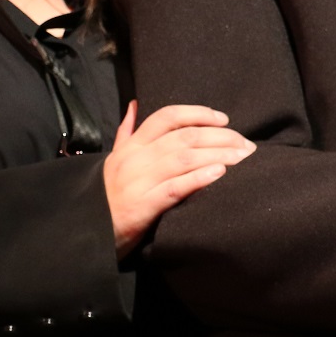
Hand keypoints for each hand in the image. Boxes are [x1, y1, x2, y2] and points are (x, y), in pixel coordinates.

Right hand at [102, 102, 255, 257]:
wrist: (89, 232)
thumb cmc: (109, 195)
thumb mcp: (114, 160)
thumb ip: (126, 132)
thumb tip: (135, 104)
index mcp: (131, 145)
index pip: (167, 116)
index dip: (198, 113)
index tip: (224, 119)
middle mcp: (135, 158)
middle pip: (184, 137)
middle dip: (220, 137)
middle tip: (246, 145)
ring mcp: (138, 181)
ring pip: (184, 159)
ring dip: (218, 155)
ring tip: (243, 158)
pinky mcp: (142, 206)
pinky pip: (175, 188)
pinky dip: (199, 178)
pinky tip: (220, 174)